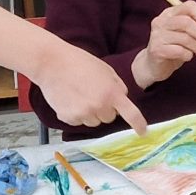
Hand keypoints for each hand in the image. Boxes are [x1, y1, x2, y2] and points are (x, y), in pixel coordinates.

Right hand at [32, 38, 146, 133]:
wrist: (52, 63)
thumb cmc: (80, 62)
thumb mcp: (106, 70)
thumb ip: (117, 86)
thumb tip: (122, 99)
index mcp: (112, 93)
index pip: (131, 114)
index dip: (139, 124)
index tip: (143, 132)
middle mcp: (100, 107)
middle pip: (109, 118)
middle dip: (105, 108)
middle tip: (93, 92)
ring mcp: (83, 114)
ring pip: (94, 121)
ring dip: (91, 112)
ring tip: (79, 94)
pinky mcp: (69, 118)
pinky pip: (79, 121)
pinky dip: (76, 113)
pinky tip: (70, 98)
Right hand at [131, 0, 195, 89]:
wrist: (154, 65)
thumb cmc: (174, 47)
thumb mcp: (188, 34)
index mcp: (170, 13)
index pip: (189, 6)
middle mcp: (161, 21)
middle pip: (187, 22)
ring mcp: (157, 35)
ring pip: (185, 38)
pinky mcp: (156, 50)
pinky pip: (179, 51)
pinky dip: (188, 55)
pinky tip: (188, 57)